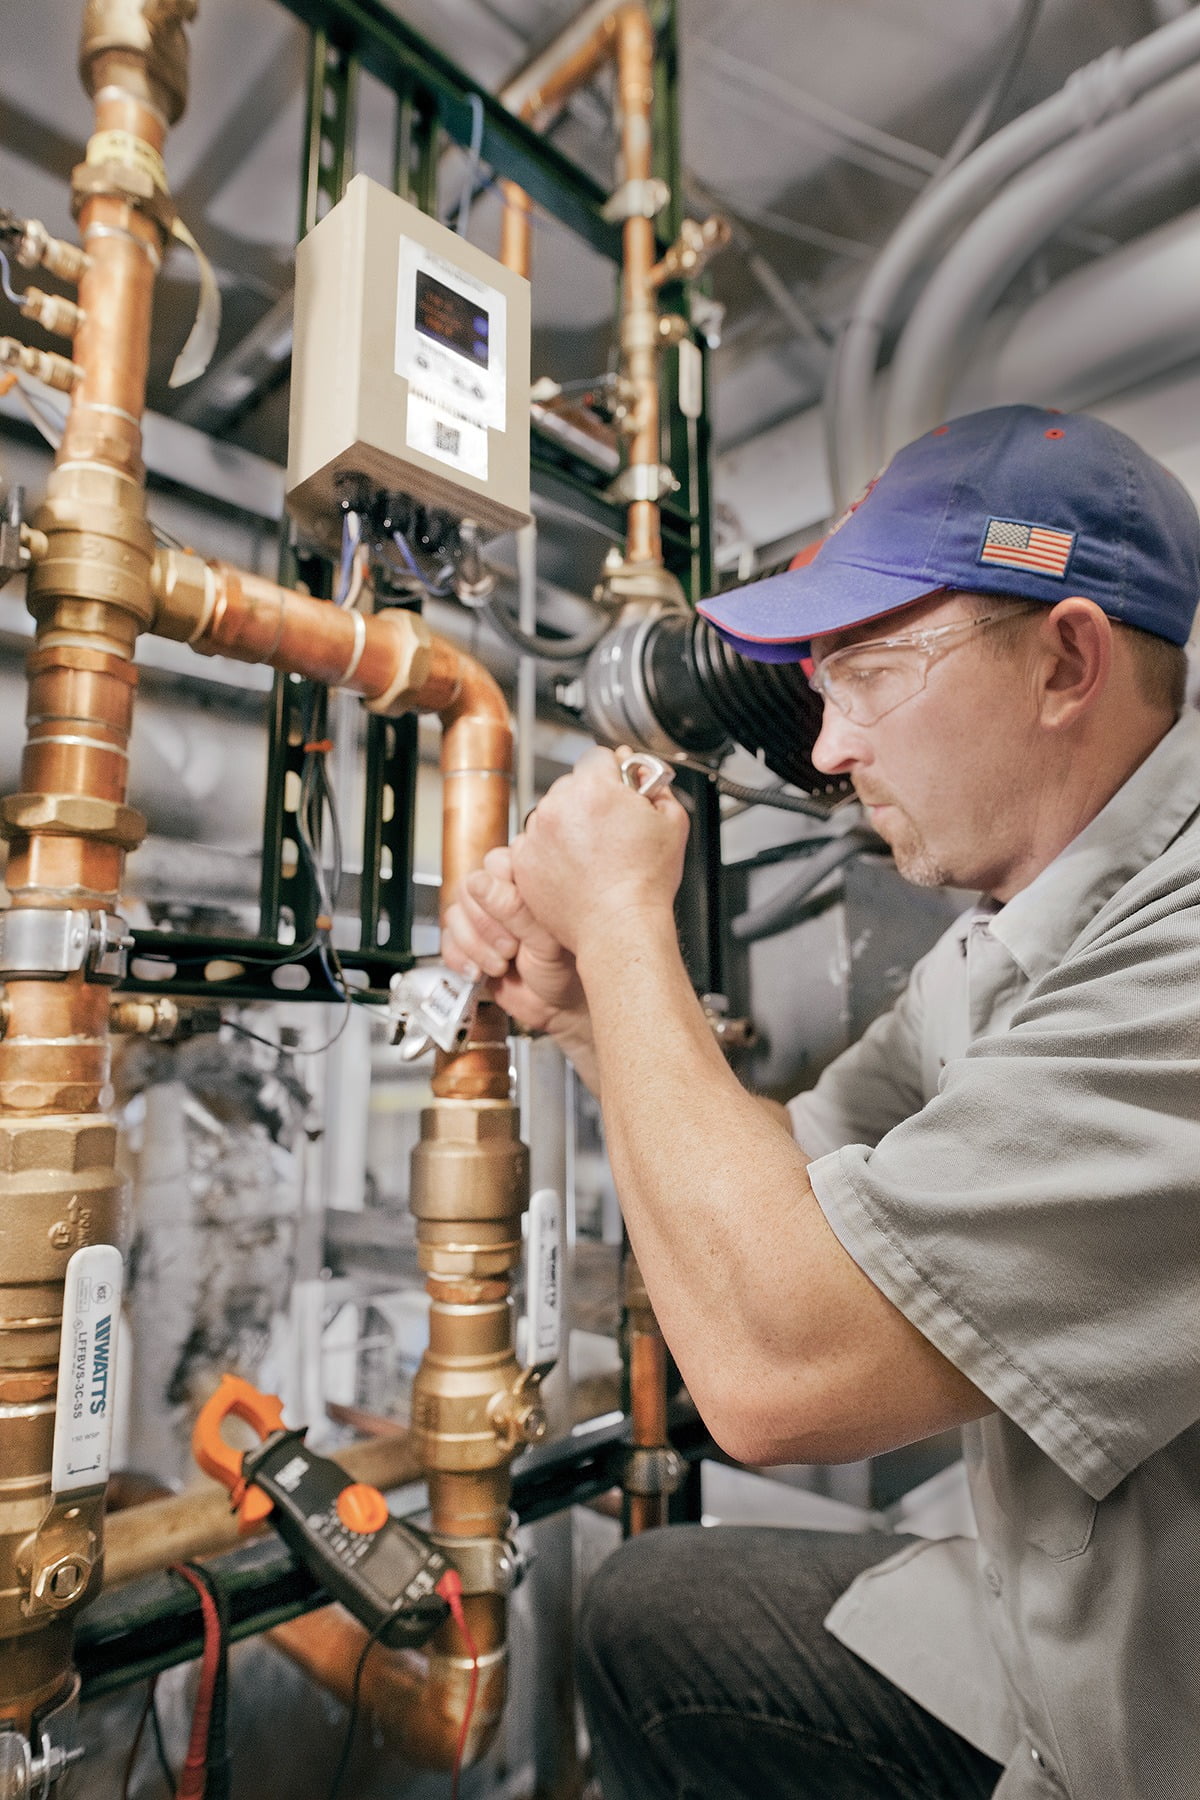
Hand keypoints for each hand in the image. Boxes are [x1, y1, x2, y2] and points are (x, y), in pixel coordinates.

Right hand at [443, 844, 586, 1037]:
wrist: (556, 1007)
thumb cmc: (565, 969)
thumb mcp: (546, 941)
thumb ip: (516, 910)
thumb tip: (480, 882)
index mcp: (528, 882)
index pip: (495, 864)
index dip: (499, 895)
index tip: (516, 925)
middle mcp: (502, 894)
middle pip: (469, 890)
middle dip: (487, 928)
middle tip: (511, 949)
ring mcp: (483, 917)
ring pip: (454, 915)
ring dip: (475, 947)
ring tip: (500, 965)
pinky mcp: (468, 940)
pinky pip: (446, 941)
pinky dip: (461, 960)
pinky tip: (481, 972)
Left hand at [509, 746, 689, 958]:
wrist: (618, 927)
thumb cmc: (645, 883)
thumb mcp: (672, 822)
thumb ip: (657, 787)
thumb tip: (643, 776)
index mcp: (594, 789)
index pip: (597, 757)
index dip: (613, 773)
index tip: (619, 790)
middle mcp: (558, 806)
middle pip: (571, 785)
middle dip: (589, 800)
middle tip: (610, 830)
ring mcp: (536, 834)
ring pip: (551, 813)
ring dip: (567, 825)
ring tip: (592, 855)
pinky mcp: (522, 861)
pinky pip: (534, 843)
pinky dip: (549, 852)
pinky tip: (574, 869)